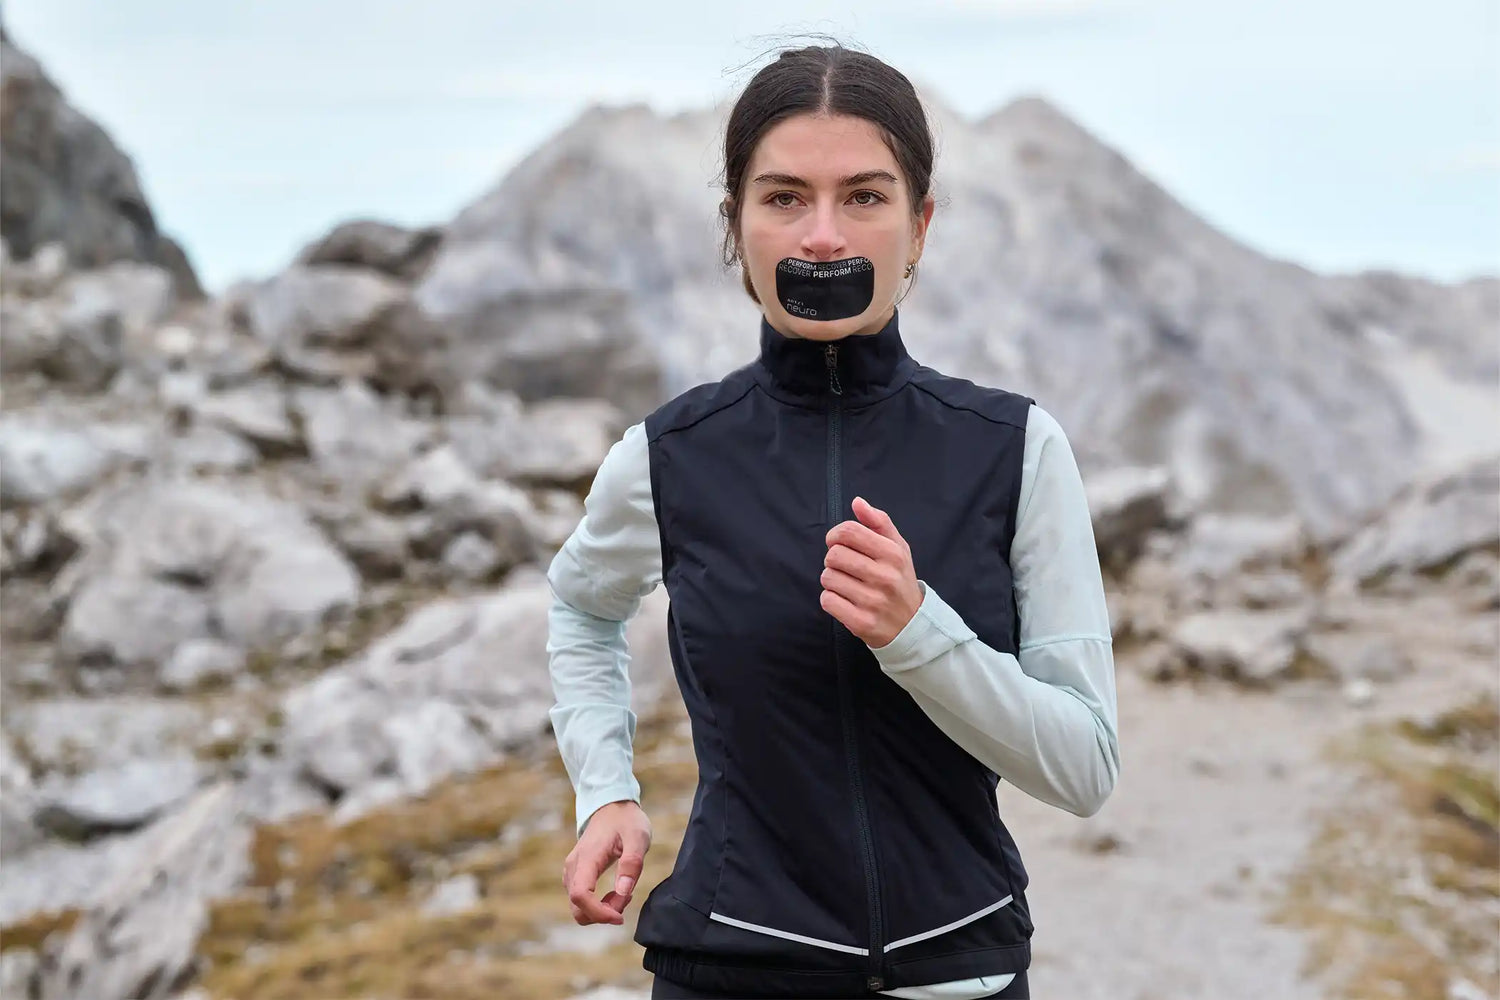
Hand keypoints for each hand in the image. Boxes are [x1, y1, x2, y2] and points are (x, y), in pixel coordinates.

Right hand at [563, 800, 651, 925]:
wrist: (612, 807)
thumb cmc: (626, 821)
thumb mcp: (638, 837)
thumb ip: (631, 863)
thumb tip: (623, 892)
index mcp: (587, 857)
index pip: (580, 895)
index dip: (598, 912)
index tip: (620, 916)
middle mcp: (573, 866)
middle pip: (577, 907)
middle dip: (603, 913)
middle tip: (627, 898)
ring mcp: (572, 871)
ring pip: (578, 906)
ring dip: (601, 910)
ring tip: (625, 892)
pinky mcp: (576, 874)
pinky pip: (581, 899)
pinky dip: (598, 904)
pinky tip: (617, 890)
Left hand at [821, 496, 923, 648]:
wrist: (912, 625)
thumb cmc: (899, 580)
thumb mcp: (898, 548)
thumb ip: (878, 522)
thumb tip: (857, 502)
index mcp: (893, 554)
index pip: (849, 532)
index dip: (835, 535)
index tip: (837, 542)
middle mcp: (884, 577)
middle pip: (833, 555)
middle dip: (833, 559)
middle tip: (845, 567)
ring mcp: (873, 601)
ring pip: (828, 578)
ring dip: (832, 580)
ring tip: (848, 585)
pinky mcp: (861, 622)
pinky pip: (827, 601)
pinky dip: (831, 600)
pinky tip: (845, 600)